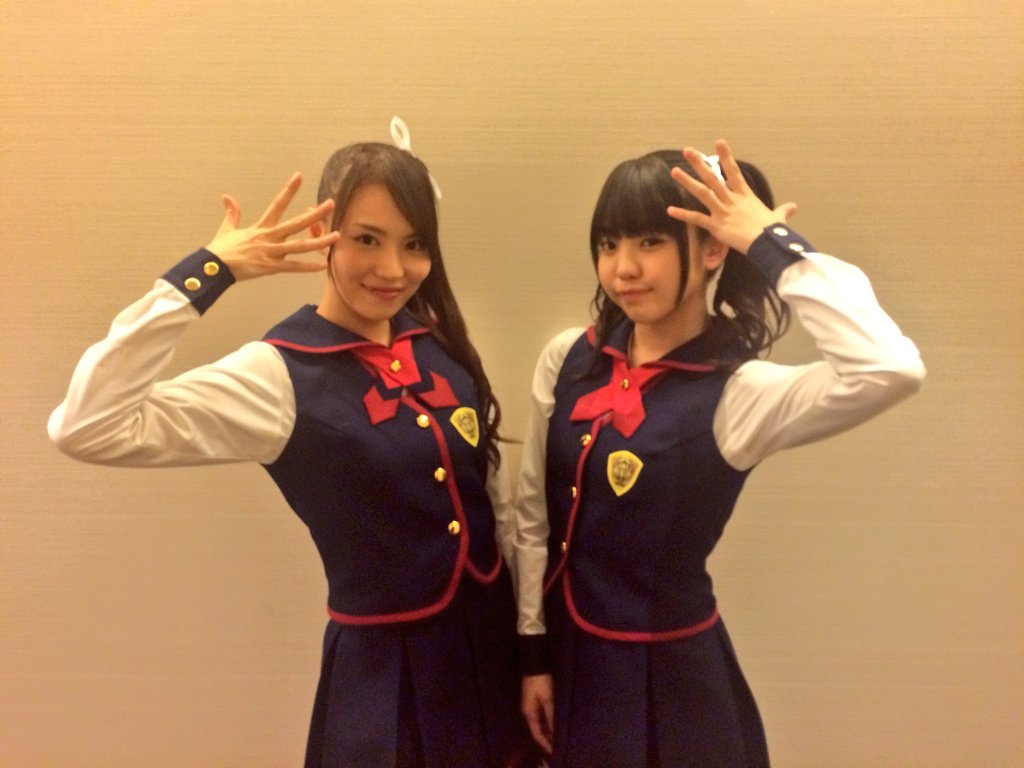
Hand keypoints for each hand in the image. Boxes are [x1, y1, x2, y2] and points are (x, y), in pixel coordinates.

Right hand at [205, 173, 339, 280]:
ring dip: (320, 241)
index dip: (289, 190)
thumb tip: (226, 197)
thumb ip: (232, 214)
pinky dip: (307, 267)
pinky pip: (293, 267)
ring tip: (337, 236)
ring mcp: (271, 252)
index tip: (299, 176)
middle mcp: (269, 237)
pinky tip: (322, 265)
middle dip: (315, 214)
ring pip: (300, 246)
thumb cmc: (221, 250)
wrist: (213, 267)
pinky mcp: (270, 267)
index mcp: (261, 228)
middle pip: (297, 223)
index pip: (278, 204)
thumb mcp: (227, 229)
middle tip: (331, 204)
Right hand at [521, 673, 554, 754]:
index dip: (544, 743)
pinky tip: (556, 724)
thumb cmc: (540, 681)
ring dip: (549, 730)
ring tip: (559, 738)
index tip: (553, 751)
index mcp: (529, 713)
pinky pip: (542, 715)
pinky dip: (549, 721)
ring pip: (541, 723)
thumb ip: (551, 715)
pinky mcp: (536, 700)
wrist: (535, 663)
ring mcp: (532, 705)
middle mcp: (529, 711)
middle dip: (547, 738)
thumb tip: (555, 731)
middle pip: (538, 729)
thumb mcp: (547, 698)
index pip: (536, 733)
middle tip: (558, 746)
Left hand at [667, 139, 797, 255]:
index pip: (734, 172)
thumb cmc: (773, 232)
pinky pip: (697, 219)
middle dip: (699, 163)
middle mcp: (732, 200)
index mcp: (745, 196)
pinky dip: (683, 215)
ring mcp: (723, 211)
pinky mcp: (716, 226)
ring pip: (702, 193)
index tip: (718, 142)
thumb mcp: (778, 218)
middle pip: (713, 178)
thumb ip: (782, 211)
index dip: (726, 157)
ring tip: (674, 171)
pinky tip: (669, 210)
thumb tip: (793, 207)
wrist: (768, 243)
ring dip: (687, 182)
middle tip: (687, 150)